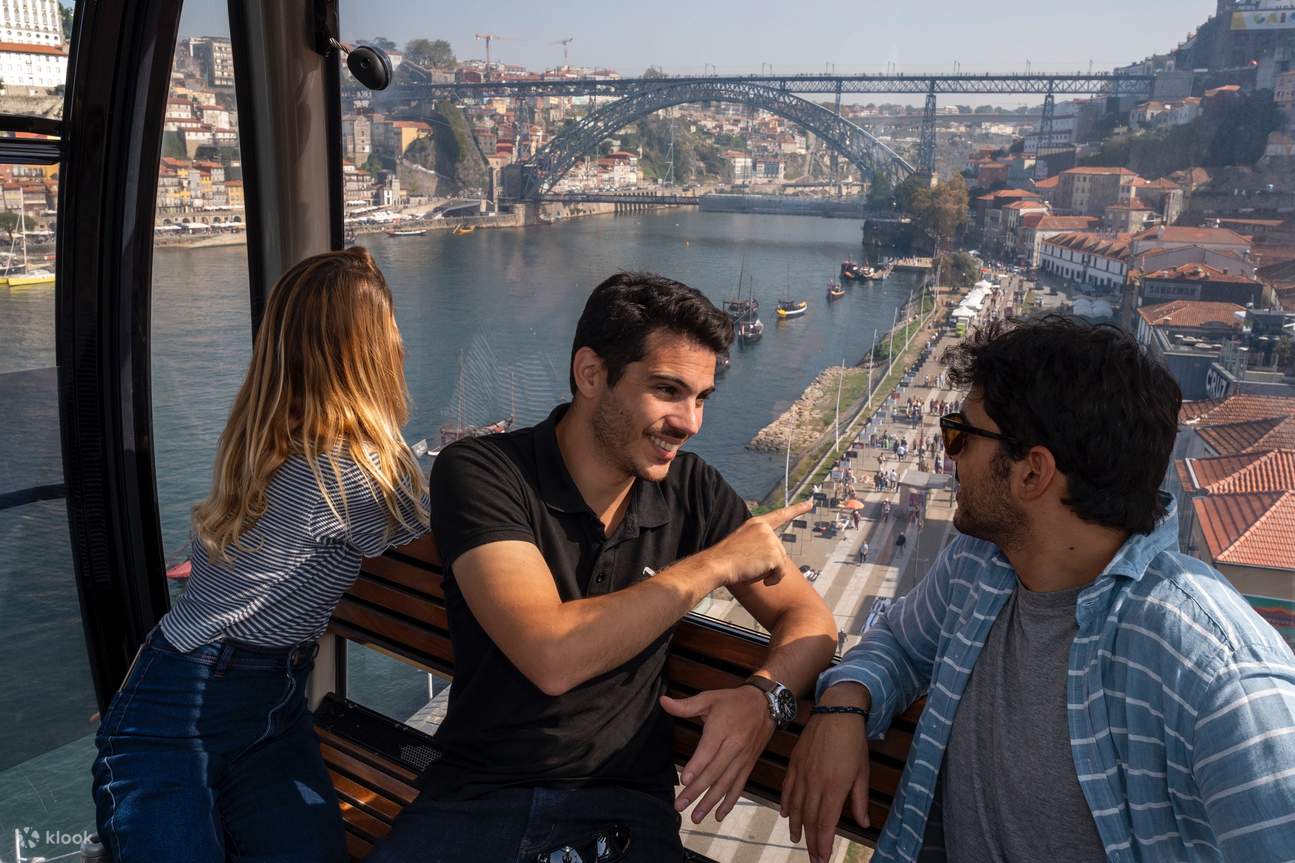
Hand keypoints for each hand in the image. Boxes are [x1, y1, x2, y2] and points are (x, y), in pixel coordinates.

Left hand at [661, 686, 774, 823]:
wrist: (766, 704)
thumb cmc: (733, 701)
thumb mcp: (709, 697)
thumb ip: (686, 705)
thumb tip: (663, 702)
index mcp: (722, 729)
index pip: (708, 751)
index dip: (696, 766)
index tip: (684, 780)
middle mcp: (734, 746)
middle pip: (714, 772)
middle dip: (696, 791)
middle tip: (680, 805)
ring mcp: (743, 758)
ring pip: (726, 783)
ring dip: (710, 802)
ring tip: (696, 817)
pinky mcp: (749, 765)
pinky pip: (739, 786)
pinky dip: (729, 802)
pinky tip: (719, 815)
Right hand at [707, 500, 813, 588]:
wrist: (717, 564)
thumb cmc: (725, 559)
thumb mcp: (742, 543)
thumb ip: (759, 544)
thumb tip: (775, 558)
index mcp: (756, 523)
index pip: (780, 515)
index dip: (796, 509)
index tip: (810, 503)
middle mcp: (765, 529)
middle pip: (779, 551)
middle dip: (769, 563)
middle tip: (750, 567)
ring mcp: (770, 540)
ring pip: (780, 562)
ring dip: (770, 572)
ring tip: (751, 571)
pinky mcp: (774, 554)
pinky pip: (781, 572)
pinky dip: (774, 579)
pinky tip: (762, 581)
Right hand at [782, 686, 871, 862]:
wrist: (836, 712)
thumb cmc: (854, 742)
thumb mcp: (862, 773)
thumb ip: (859, 801)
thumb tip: (863, 823)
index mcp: (834, 787)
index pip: (826, 824)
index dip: (824, 844)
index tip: (823, 859)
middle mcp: (815, 783)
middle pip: (810, 820)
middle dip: (812, 842)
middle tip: (813, 858)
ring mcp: (802, 773)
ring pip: (796, 808)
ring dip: (797, 827)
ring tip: (798, 841)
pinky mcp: (794, 763)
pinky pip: (787, 789)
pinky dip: (787, 805)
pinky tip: (787, 816)